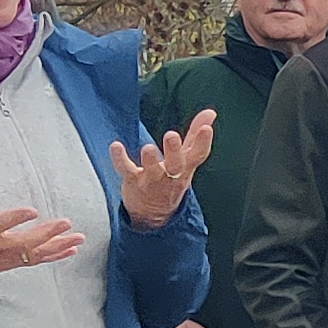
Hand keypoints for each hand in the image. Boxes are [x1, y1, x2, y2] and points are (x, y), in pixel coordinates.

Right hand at [0, 159, 82, 286]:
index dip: (14, 218)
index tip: (32, 211)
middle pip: (24, 243)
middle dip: (46, 233)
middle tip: (66, 222)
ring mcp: (7, 258)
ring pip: (35, 254)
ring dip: (58, 245)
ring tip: (79, 237)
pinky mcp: (13, 264)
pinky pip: (37, 261)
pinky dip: (55, 255)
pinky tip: (72, 249)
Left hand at [109, 110, 217, 229]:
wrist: (153, 215)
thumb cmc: (172, 180)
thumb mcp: (187, 160)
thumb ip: (196, 135)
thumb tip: (211, 112)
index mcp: (186, 167)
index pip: (198, 156)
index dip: (203, 142)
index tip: (206, 129)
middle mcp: (170, 175)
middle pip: (176, 164)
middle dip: (174, 150)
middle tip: (171, 135)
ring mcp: (151, 180)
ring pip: (152, 171)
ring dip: (150, 160)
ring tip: (148, 147)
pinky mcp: (132, 181)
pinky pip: (125, 170)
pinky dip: (120, 158)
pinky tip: (115, 146)